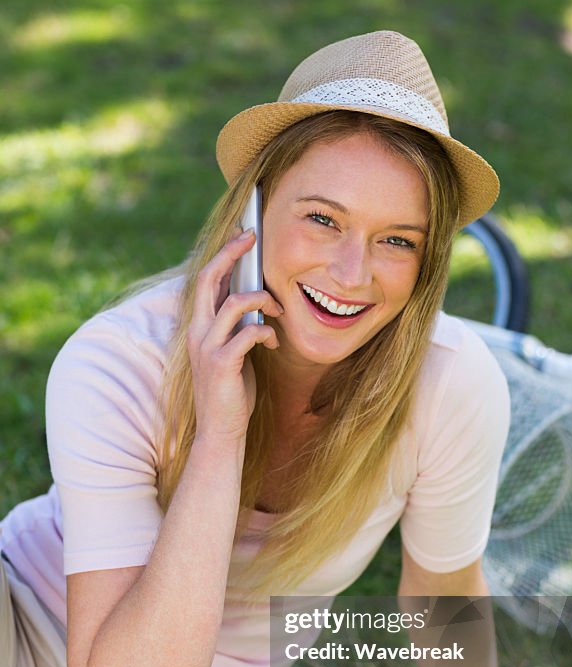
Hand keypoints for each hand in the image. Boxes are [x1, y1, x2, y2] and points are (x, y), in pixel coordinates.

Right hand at [187, 230, 282, 445]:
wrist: (220, 431)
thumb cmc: (231, 392)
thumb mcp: (233, 352)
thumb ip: (238, 327)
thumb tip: (258, 302)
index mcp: (199, 326)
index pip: (206, 280)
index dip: (223, 254)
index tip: (242, 235)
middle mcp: (198, 331)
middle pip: (210, 278)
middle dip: (232, 253)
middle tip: (252, 237)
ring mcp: (207, 347)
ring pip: (233, 303)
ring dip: (261, 300)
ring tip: (278, 308)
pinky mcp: (221, 363)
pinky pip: (247, 333)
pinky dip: (265, 331)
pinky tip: (275, 340)